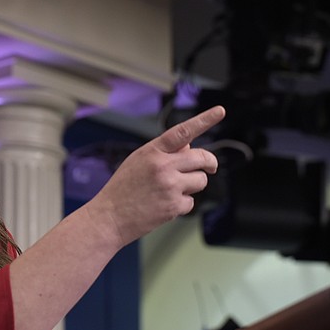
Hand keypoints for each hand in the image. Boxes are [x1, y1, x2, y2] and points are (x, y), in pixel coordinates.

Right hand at [89, 105, 225, 246]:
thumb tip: (189, 147)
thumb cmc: (122, 189)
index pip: (183, 131)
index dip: (204, 120)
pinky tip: (164, 204)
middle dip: (209, 163)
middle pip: (202, 158)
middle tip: (209, 167)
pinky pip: (191, 202)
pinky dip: (182, 204)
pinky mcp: (173, 206)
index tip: (219, 111)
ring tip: (172, 190)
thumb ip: (163, 152)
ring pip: (201, 180)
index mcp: (152, 151)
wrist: (109, 217)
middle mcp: (163, 166)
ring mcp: (169, 186)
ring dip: (193, 185)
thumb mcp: (137, 161)